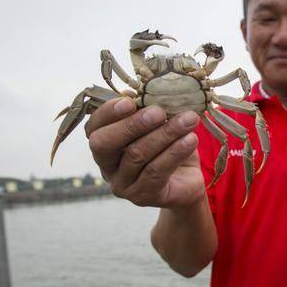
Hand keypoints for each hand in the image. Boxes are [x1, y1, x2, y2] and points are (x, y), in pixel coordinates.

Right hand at [84, 92, 203, 208]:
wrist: (187, 180)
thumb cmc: (168, 147)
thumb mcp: (157, 125)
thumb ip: (146, 110)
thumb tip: (138, 90)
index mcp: (104, 143)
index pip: (94, 126)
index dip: (109, 112)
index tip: (131, 100)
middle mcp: (106, 165)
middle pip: (106, 143)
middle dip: (132, 124)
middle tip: (159, 112)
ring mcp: (122, 184)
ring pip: (137, 155)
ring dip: (165, 134)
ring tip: (188, 120)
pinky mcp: (142, 196)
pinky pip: (156, 171)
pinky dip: (175, 152)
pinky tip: (191, 139)